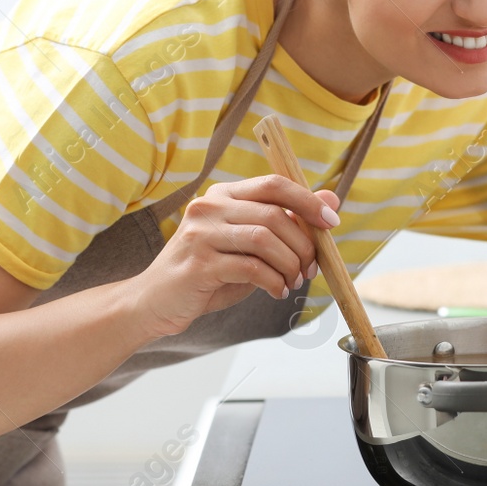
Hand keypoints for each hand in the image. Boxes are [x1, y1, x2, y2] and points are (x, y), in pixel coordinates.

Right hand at [136, 176, 340, 337]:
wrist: (154, 301)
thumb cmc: (208, 271)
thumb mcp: (250, 244)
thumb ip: (286, 221)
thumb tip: (331, 201)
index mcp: (223, 195)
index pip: (274, 184)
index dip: (308, 201)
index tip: (331, 222)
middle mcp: (209, 207)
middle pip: (274, 215)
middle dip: (303, 244)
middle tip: (311, 268)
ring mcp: (201, 234)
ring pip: (265, 240)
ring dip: (290, 265)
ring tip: (293, 282)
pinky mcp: (198, 264)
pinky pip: (252, 268)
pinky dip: (274, 282)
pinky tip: (277, 291)